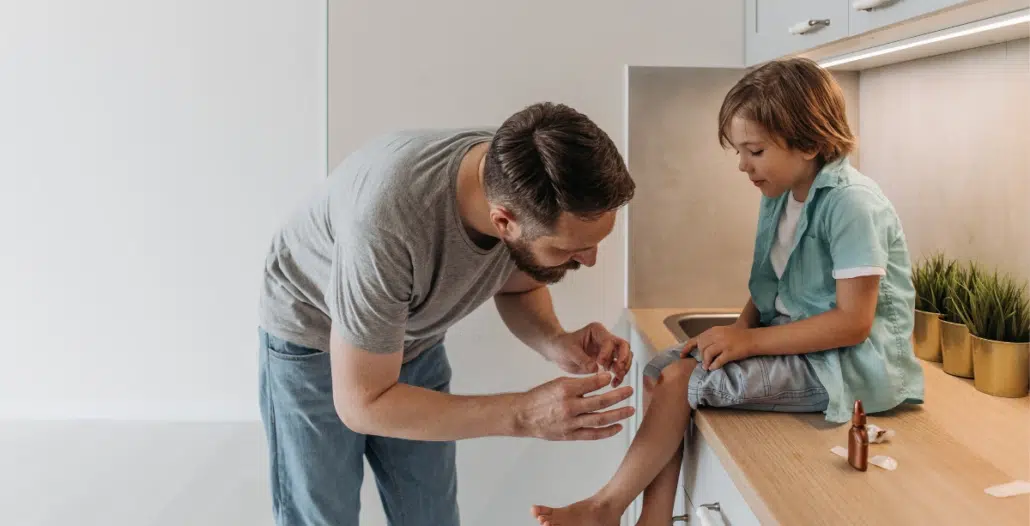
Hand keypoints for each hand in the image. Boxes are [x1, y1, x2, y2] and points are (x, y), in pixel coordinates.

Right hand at [514, 372, 634, 440]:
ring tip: (630, 410)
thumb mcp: (557, 383)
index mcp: (566, 390)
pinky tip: (618, 427)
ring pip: (600, 419)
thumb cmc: (539, 398)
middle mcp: (569, 407)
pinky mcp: (570, 435)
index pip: (592, 383)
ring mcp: (571, 423)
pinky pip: (593, 434)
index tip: (613, 377)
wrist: (523, 416)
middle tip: (630, 391)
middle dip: (619, 396)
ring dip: (618, 414)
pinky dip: (607, 432)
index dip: (605, 380)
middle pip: (601, 402)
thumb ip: (579, 383)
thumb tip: (600, 380)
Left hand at [546, 323, 632, 386]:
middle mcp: (605, 339)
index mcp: (597, 331)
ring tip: (617, 378)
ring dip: (624, 368)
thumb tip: (596, 368)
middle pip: (623, 346)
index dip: (607, 352)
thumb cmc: (562, 345)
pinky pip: (619, 368)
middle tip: (617, 370)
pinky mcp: (607, 362)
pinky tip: (614, 383)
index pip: (609, 341)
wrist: (558, 352)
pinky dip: (619, 375)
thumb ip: (582, 359)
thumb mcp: (569, 351)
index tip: (600, 362)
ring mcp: (608, 351)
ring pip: (625, 357)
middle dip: (623, 358)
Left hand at [681, 325, 754, 369]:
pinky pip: (718, 361)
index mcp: (714, 331)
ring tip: (707, 367)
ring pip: (707, 353)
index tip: (682, 355)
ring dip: (706, 362)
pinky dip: (714, 366)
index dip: (687, 348)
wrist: (753, 338)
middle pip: (701, 347)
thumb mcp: (723, 332)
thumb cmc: (738, 336)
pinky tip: (713, 368)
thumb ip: (712, 338)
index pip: (697, 339)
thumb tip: (700, 347)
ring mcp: (723, 344)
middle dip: (700, 356)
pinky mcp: (730, 352)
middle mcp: (717, 336)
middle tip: (703, 362)